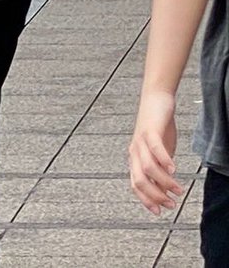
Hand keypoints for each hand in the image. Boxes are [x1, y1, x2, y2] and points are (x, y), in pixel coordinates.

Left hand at [129, 90, 183, 215]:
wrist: (155, 100)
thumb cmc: (158, 128)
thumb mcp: (159, 153)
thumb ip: (160, 170)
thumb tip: (165, 189)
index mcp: (135, 158)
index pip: (135, 184)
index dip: (146, 200)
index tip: (160, 212)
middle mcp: (134, 151)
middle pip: (139, 180)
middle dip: (155, 196)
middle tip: (172, 204)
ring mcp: (140, 141)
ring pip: (148, 167)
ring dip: (164, 182)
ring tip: (178, 189)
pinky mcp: (150, 131)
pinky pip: (155, 148)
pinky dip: (164, 160)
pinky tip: (174, 169)